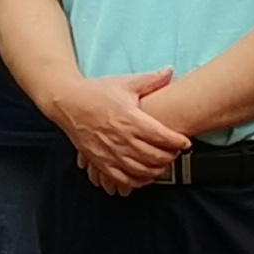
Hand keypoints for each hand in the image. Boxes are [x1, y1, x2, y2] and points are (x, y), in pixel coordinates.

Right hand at [52, 69, 190, 194]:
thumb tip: (170, 71)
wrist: (68, 102)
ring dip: (157, 171)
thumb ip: (150, 80)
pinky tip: (143, 177)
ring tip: (162, 165)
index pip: (162, 136)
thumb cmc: (97, 92)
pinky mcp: (100, 162)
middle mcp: (122, 139)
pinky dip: (136, 182)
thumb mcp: (125, 83)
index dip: (178, 141)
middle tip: (175, 153)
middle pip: (155, 156)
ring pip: (141, 170)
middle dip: (170, 157)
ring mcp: (111, 153)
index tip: (185, 142)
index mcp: (131, 119)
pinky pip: (122, 179)